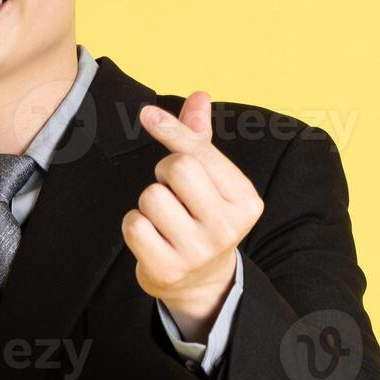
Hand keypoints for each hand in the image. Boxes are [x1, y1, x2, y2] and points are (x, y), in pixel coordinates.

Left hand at [121, 91, 263, 334]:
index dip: (171, 130)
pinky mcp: (168, 269)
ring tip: (164, 218)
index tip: (147, 115)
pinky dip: (135, 226)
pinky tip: (152, 237)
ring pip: (151, 196)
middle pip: (176, 168)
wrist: (202, 283)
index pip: (200, 152)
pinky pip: (134, 225)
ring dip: (148, 202)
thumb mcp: (212, 182)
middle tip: (172, 192)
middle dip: (163, 173)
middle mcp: (227, 226)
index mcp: (245, 199)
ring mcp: (198, 251)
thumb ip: (200, 140)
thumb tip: (198, 96)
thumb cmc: (203, 218)